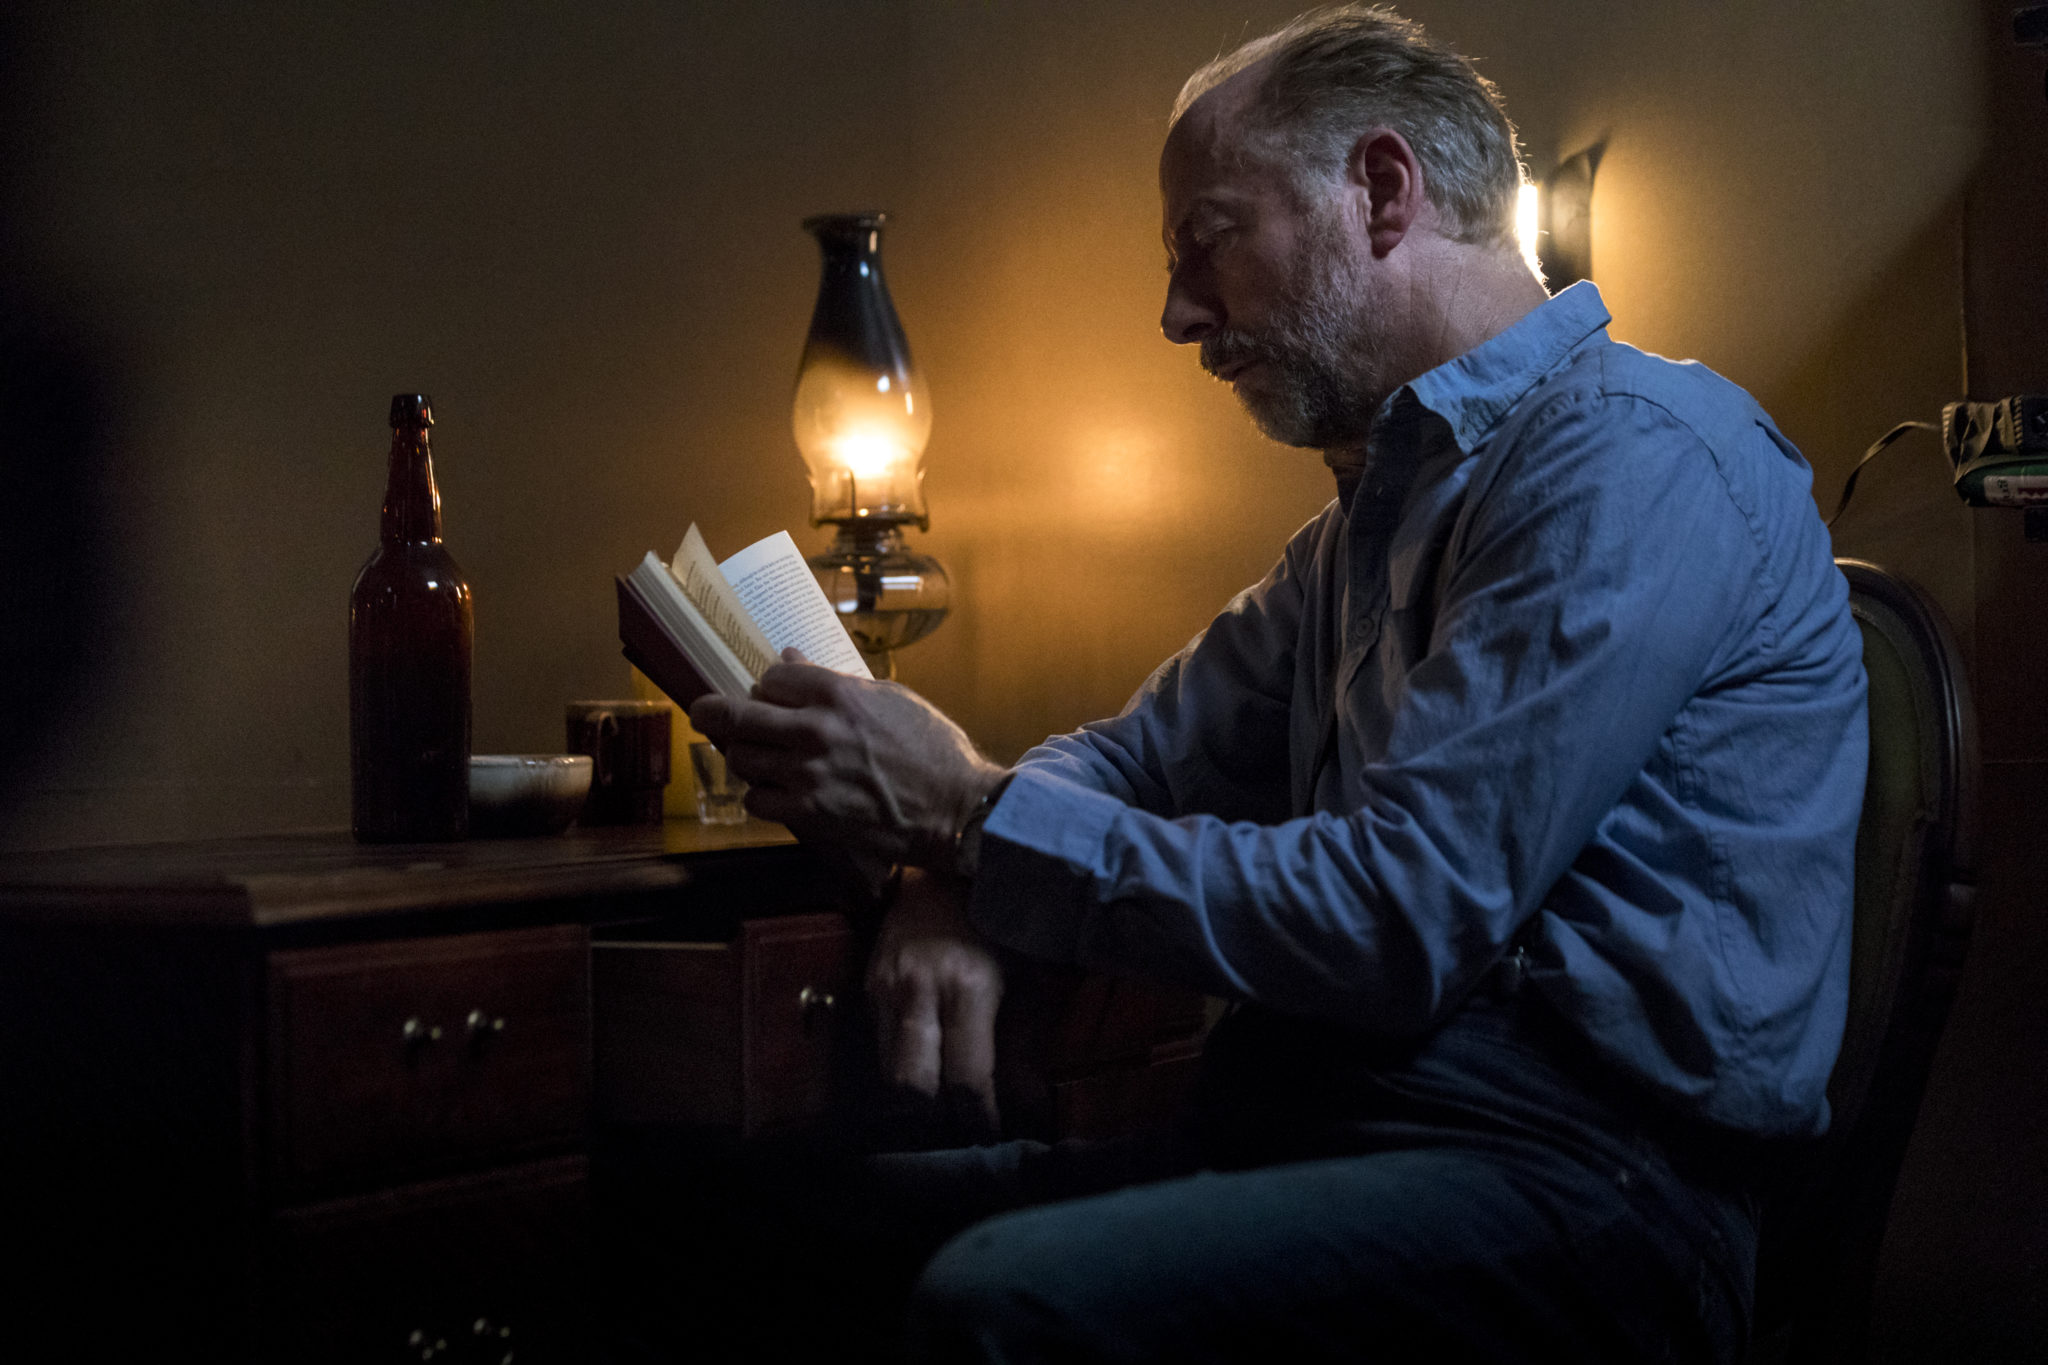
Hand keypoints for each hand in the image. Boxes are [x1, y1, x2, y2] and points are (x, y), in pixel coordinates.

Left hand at [689, 650, 1006, 866]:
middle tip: (702, 712)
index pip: (773, 677)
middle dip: (712, 711)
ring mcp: (808, 774)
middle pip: (739, 714)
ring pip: (743, 758)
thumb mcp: (890, 698)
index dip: (769, 685)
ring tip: (758, 757)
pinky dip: (761, 796)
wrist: (955, 806)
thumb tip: (791, 658)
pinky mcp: (809, 813)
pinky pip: (757, 800)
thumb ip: (835, 680)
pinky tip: (777, 792)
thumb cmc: (931, 748)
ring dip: (746, 756)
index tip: (769, 692)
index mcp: (838, 694)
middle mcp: (816, 730)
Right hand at [866, 867, 1003, 1131]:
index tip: (992, 1132)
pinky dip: (902, 1063)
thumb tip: (1030, 1112)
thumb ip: (1024, 1048)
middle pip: (910, 1087)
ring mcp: (884, 987)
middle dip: (935, 1117)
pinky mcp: (866, 986)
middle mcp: (918, 990)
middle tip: (960, 1122)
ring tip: (943, 1100)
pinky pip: (880, 1044)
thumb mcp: (1028, 980)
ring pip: (886, 1072)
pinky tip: (926, 1063)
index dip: (980, 1118)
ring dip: (915, 1095)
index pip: (966, 1079)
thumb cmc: (1000, 923)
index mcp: (967, 987)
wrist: (947, 868)